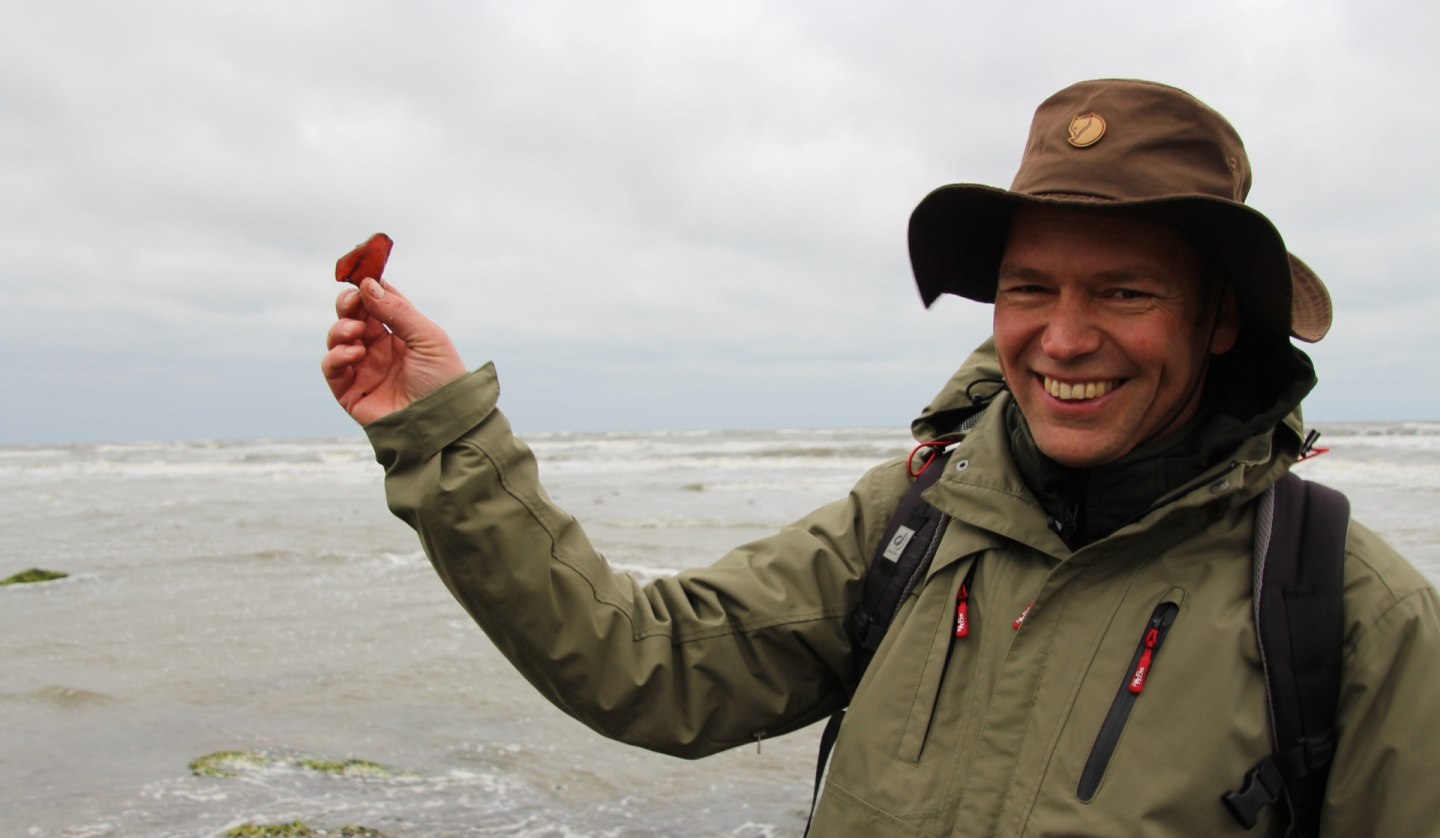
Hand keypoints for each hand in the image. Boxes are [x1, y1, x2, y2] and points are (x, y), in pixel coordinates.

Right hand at [321, 277, 467, 425]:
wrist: (442, 422)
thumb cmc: (443, 379)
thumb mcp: (427, 337)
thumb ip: (397, 310)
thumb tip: (367, 284)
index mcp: (399, 333)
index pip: (375, 302)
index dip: (366, 288)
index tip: (361, 278)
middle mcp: (378, 348)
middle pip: (351, 316)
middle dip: (347, 304)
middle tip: (352, 302)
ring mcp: (363, 368)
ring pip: (336, 338)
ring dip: (340, 329)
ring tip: (356, 333)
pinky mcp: (351, 392)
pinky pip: (332, 368)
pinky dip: (336, 356)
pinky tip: (355, 353)